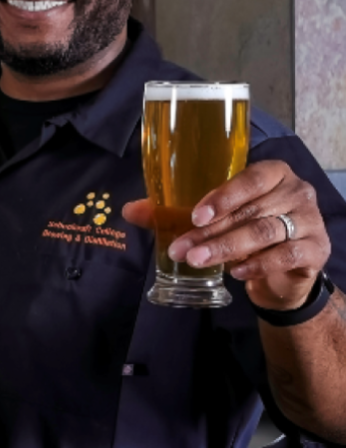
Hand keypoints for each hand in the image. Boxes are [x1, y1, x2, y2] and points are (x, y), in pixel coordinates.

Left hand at [123, 160, 329, 309]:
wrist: (284, 271)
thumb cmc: (244, 231)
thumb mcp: (213, 220)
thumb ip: (174, 212)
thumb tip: (129, 210)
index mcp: (271, 173)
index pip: (250, 178)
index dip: (222, 196)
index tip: (194, 216)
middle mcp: (295, 191)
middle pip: (250, 210)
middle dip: (210, 232)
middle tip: (181, 250)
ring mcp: (310, 220)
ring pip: (264, 232)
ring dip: (226, 248)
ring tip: (196, 261)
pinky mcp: (317, 249)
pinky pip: (287, 255)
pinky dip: (259, 264)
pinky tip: (236, 273)